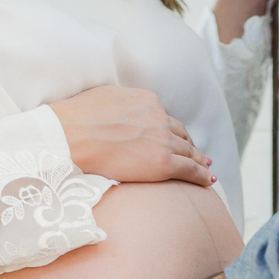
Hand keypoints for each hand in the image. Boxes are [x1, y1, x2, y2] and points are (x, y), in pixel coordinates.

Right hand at [50, 86, 215, 186]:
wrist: (70, 137)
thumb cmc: (75, 119)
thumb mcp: (104, 97)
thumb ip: (121, 103)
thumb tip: (121, 108)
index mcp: (147, 101)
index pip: (165, 118)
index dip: (171, 130)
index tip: (174, 139)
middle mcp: (160, 118)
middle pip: (181, 134)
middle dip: (189, 144)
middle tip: (197, 154)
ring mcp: (164, 141)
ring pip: (190, 152)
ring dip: (199, 160)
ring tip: (206, 168)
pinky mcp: (164, 163)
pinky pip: (190, 170)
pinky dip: (202, 176)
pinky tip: (208, 181)